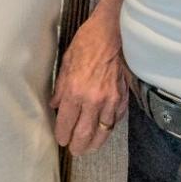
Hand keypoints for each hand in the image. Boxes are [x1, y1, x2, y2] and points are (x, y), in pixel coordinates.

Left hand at [51, 7, 126, 156]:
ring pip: (104, 131)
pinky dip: (109, 127)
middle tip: (74, 150)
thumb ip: (61, 87)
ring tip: (89, 147)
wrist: (114, 31)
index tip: (61, 139)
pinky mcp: (124, 96)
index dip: (62, 134)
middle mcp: (93, 99)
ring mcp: (111, 100)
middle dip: (78, 145)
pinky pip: (116, 119)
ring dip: (95, 142)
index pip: (66, 122)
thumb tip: (56, 105)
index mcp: (75, 90)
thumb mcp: (66, 62)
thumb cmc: (88, 41)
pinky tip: (104, 130)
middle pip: (85, 133)